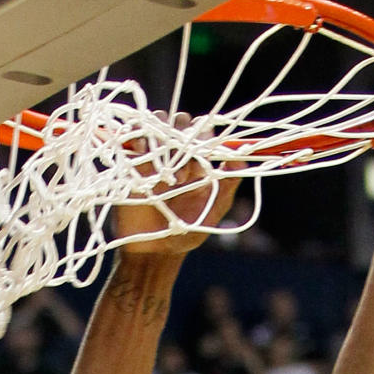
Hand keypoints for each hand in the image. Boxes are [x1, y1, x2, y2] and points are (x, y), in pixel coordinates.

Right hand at [114, 113, 239, 255]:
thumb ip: (229, 183)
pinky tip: (143, 153)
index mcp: (197, 160)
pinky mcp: (132, 161)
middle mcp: (176, 153)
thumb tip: (242, 157)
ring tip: (165, 170)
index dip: (203, 136)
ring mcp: (153, 156)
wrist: (156, 251)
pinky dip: (138, 136)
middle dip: (183, 138)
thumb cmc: (188, 231)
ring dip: (162, 139)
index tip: (203, 157)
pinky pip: (133, 135)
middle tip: (183, 171)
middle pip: (179, 122)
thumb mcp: (215, 209)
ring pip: (157, 124)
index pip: (201, 131)